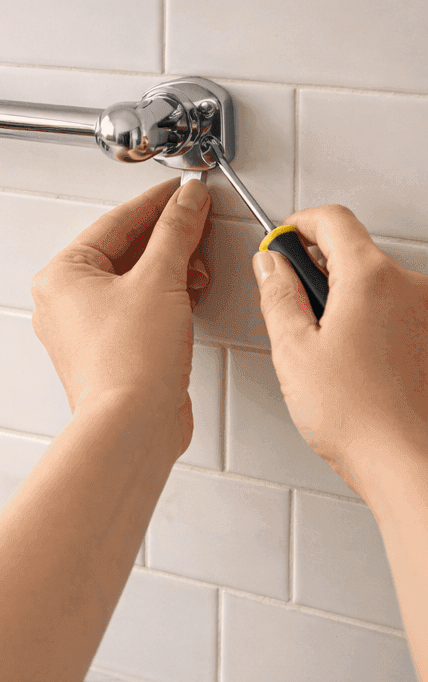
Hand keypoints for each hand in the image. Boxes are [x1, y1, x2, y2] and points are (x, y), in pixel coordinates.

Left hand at [31, 177, 209, 452]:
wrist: (132, 425)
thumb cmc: (130, 362)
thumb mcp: (161, 280)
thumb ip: (177, 232)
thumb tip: (188, 201)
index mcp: (60, 275)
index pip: (116, 222)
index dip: (158, 202)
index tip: (187, 190)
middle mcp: (63, 300)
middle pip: (122, 249)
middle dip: (167, 238)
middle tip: (200, 222)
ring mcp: (83, 327)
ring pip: (131, 279)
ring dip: (169, 268)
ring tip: (198, 265)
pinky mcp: (107, 349)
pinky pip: (136, 307)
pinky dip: (164, 296)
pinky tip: (190, 293)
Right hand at [252, 204, 427, 500]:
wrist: (409, 461)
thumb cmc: (357, 416)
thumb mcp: (293, 350)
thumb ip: (278, 296)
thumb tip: (270, 265)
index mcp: (370, 279)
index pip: (333, 220)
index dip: (298, 225)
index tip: (281, 242)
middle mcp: (411, 286)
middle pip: (356, 254)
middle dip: (319, 272)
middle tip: (293, 309)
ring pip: (377, 286)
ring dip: (347, 302)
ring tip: (326, 352)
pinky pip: (398, 313)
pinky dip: (372, 325)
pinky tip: (354, 366)